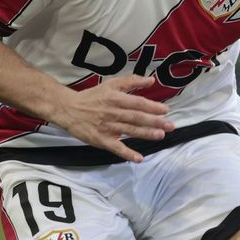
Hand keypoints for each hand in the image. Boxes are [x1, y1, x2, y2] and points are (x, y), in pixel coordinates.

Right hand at [49, 75, 173, 162]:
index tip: (165, 110)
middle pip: (136, 117)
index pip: (137, 103)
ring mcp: (107, 127)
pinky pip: (116, 148)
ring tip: (160, 136)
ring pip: (129, 131)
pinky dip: (127, 153)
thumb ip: (131, 81)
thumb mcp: (111, 84)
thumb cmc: (93, 96)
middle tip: (170, 126)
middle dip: (154, 121)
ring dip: (145, 134)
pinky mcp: (101, 140)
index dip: (152, 107)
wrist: (69, 109)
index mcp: (116, 98)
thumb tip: (151, 80)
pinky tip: (139, 158)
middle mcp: (113, 113)